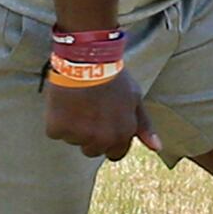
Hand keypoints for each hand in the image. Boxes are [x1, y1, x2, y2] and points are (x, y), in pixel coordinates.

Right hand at [42, 74, 161, 163]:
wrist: (87, 59)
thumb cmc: (113, 77)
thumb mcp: (135, 98)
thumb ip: (144, 125)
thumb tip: (157, 148)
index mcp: (121, 135)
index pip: (115, 154)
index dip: (109, 140)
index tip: (103, 124)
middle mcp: (101, 140)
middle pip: (92, 150)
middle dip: (90, 134)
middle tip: (89, 109)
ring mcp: (78, 136)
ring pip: (73, 140)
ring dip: (73, 126)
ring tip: (77, 102)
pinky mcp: (57, 128)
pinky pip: (55, 132)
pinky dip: (56, 119)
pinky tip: (63, 102)